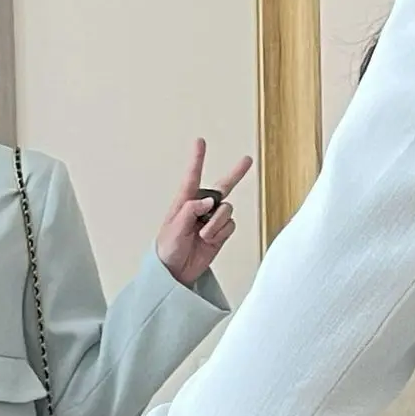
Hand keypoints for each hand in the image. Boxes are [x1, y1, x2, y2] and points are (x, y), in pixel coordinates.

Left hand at [157, 141, 252, 287]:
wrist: (175, 273)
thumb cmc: (167, 249)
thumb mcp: (174, 227)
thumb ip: (191, 210)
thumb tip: (209, 201)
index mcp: (185, 202)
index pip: (193, 176)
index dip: (198, 159)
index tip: (200, 141)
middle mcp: (201, 208)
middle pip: (223, 187)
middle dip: (236, 174)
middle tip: (247, 160)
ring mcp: (212, 221)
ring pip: (227, 210)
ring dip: (217, 222)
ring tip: (204, 235)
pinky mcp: (220, 234)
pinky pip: (230, 226)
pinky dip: (221, 233)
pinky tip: (209, 240)